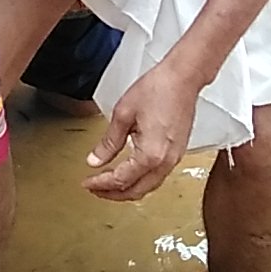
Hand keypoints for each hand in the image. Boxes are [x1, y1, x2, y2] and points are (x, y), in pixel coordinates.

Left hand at [83, 61, 198, 199]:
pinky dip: (140, 180)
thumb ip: (108, 142)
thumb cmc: (158, 89)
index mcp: (150, 155)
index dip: (100, 184)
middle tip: (95, 188)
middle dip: (113, 194)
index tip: (87, 183)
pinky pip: (157, 176)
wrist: (183, 78)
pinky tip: (129, 172)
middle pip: (136, 191)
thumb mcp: (123, 114)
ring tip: (108, 183)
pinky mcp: (178, 153)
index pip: (120, 180)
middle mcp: (165, 162)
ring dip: (127, 189)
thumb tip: (95, 160)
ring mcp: (174, 159)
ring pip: (148, 187)